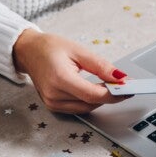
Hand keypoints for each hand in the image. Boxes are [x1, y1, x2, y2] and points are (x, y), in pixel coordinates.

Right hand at [13, 29, 129, 113]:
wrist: (27, 51)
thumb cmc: (49, 48)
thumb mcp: (78, 50)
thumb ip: (101, 66)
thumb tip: (120, 77)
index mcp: (59, 78)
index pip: (92, 94)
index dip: (113, 94)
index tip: (127, 89)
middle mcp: (54, 94)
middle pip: (91, 103)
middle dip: (110, 96)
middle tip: (124, 85)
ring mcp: (52, 103)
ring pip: (87, 108)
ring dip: (101, 99)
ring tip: (111, 86)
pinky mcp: (53, 106)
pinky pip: (78, 108)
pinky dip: (90, 101)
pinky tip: (97, 90)